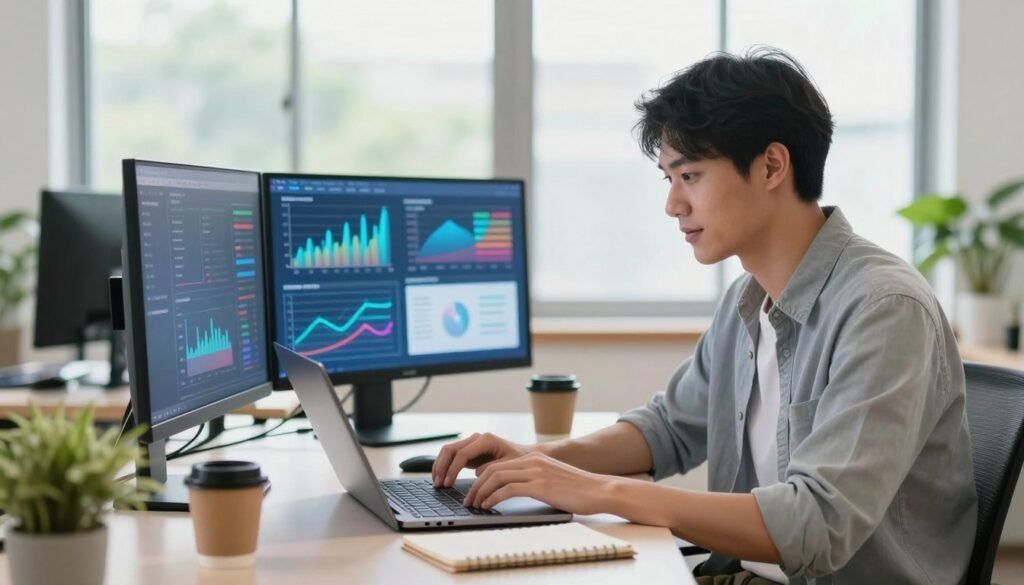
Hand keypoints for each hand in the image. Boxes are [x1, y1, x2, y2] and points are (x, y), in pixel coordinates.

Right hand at [432, 432, 530, 487]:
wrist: (524, 456)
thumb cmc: (519, 461)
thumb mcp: (508, 467)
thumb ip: (492, 469)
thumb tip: (476, 475)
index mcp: (486, 440)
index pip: (462, 453)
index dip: (452, 469)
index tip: (448, 483)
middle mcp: (476, 438)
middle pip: (451, 449)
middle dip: (442, 467)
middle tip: (438, 485)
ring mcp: (471, 443)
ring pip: (448, 451)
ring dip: (440, 466)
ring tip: (436, 483)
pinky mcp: (469, 450)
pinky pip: (452, 455)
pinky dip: (444, 466)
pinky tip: (441, 478)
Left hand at [462, 450, 613, 514]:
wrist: (599, 490)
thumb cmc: (578, 490)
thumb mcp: (552, 479)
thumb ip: (533, 479)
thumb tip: (514, 490)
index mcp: (534, 458)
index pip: (498, 465)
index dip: (482, 478)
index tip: (475, 491)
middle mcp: (532, 461)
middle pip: (493, 470)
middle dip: (476, 486)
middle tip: (469, 500)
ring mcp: (536, 472)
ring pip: (496, 478)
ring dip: (481, 493)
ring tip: (475, 505)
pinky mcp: (540, 485)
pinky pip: (508, 489)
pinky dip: (493, 498)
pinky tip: (488, 507)